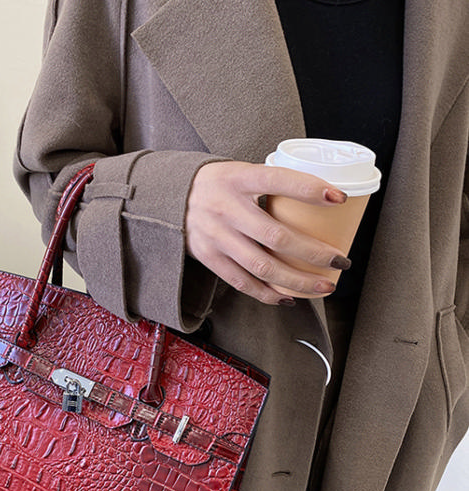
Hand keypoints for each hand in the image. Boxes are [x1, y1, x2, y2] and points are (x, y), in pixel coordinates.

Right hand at [185, 161, 350, 304]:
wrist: (168, 199)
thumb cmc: (216, 184)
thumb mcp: (239, 172)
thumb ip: (269, 184)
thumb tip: (318, 199)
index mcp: (238, 179)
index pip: (278, 180)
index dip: (310, 189)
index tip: (338, 198)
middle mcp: (226, 208)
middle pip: (277, 237)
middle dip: (314, 253)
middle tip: (340, 260)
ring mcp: (216, 236)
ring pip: (263, 267)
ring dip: (298, 281)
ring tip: (323, 285)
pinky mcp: (209, 258)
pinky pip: (242, 282)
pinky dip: (268, 294)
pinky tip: (288, 298)